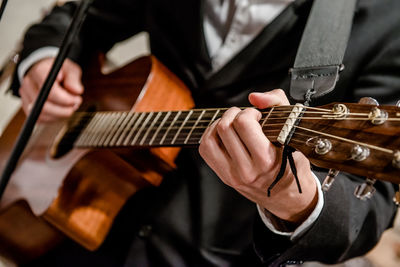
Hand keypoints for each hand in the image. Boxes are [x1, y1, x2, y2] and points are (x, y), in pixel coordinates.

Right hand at [19, 58, 83, 122]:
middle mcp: (29, 84)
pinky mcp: (26, 106)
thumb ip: (73, 79)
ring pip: (42, 115)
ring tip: (69, 107)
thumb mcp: (70, 69)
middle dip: (64, 109)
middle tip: (75, 104)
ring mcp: (26, 96)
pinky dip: (53, 118)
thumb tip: (77, 91)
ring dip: (60, 115)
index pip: (50, 91)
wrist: (45, 70)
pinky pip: (40, 119)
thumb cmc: (59, 70)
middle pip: (45, 106)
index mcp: (39, 71)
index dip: (65, 99)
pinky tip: (60, 111)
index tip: (76, 98)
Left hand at [199, 89, 317, 223]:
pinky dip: (211, 135)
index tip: (258, 115)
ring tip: (233, 124)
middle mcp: (247, 170)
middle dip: (235, 114)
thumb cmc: (291, 160)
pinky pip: (205, 149)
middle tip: (246, 118)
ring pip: (210, 138)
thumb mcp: (293, 130)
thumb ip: (277, 103)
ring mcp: (233, 175)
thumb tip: (254, 97)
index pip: (244, 124)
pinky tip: (224, 135)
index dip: (249, 112)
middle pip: (225, 127)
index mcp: (267, 159)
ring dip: (220, 124)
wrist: (287, 194)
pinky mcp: (223, 176)